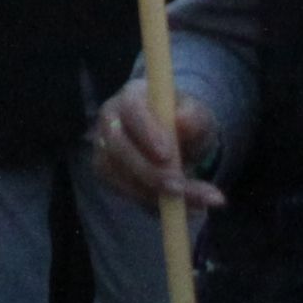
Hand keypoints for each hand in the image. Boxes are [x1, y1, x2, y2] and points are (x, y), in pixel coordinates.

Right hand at [91, 86, 223, 215]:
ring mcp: (104, 147)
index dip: (146, 132)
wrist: (178, 138)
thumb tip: (182, 123)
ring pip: (120, 175)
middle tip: (179, 189)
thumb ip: (193, 117)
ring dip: (156, 194)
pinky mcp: (107, 173)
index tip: (168, 155)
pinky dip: (153, 203)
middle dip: (149, 172)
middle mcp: (110, 119)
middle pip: (118, 147)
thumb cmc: (185, 120)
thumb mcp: (198, 115)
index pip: (130, 110)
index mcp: (132, 96)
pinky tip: (180, 206)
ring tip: (197, 201)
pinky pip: (126, 192)